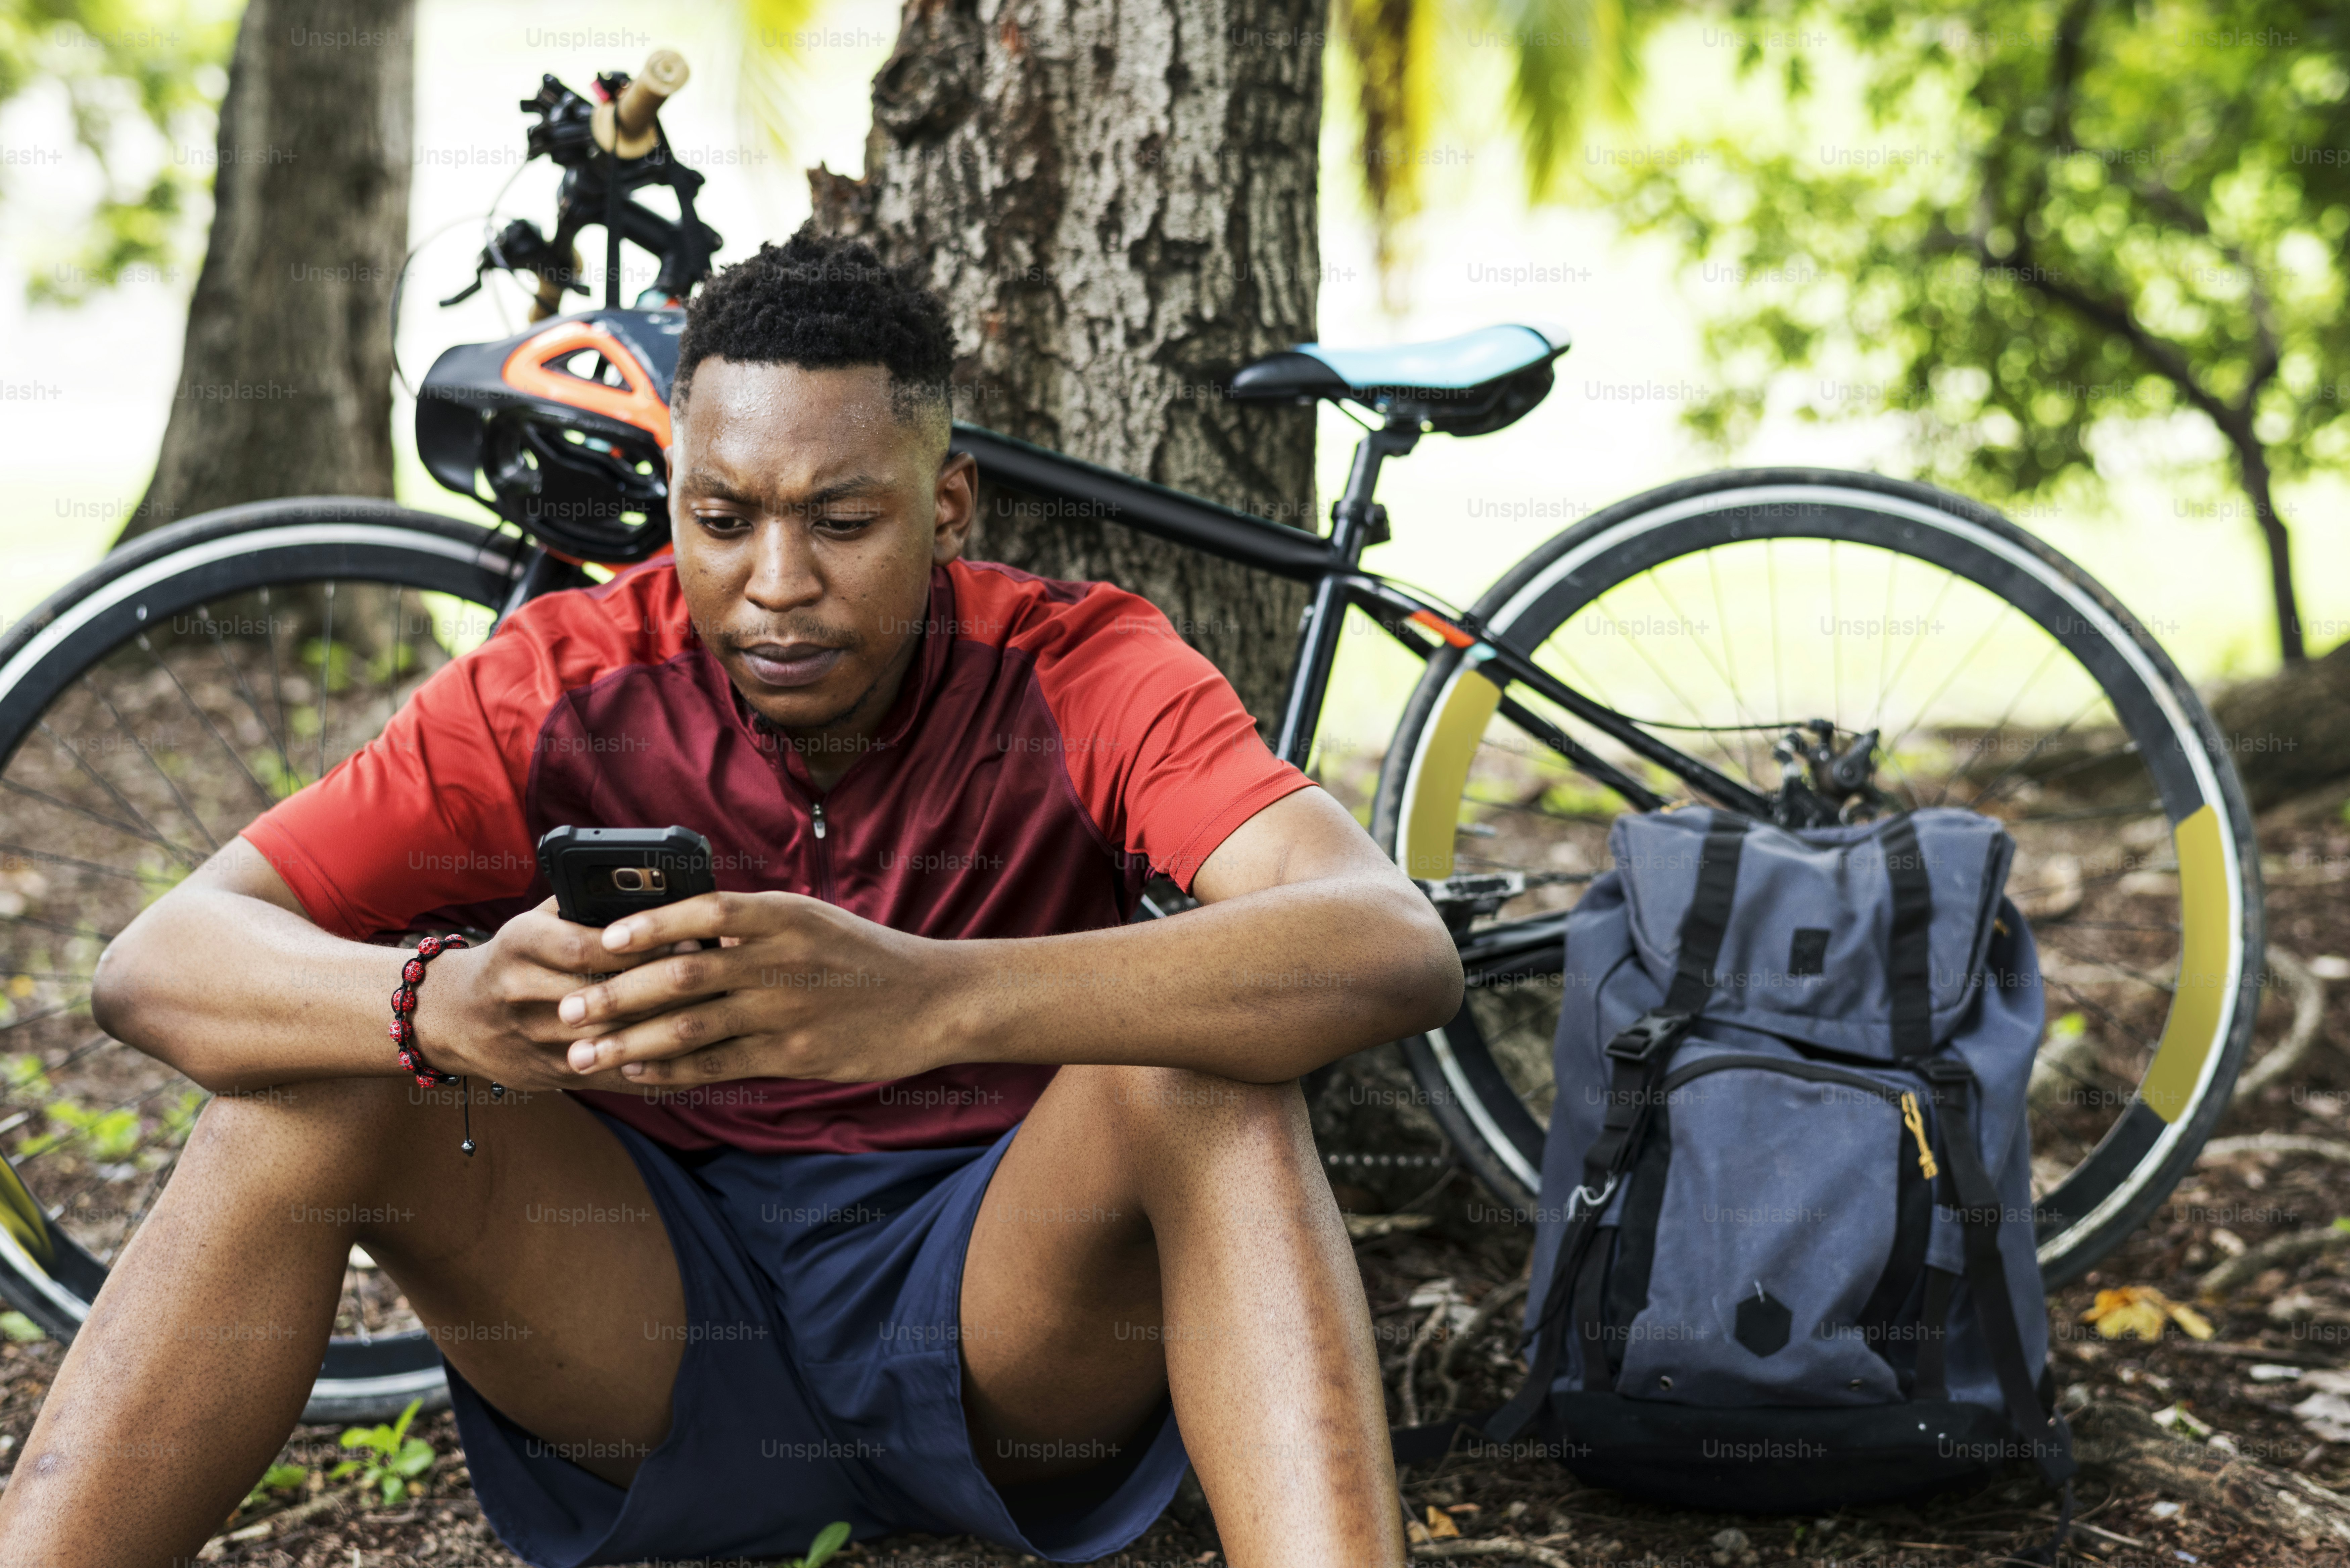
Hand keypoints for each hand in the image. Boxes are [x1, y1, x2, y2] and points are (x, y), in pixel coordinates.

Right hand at [407, 898, 687, 1092]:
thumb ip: (583, 903)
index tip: (686, 938)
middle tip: (714, 978)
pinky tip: (692, 1059)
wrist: (454, 1016)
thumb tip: (652, 887)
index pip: (584, 948)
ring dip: (663, 1031)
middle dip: (661, 989)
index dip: (637, 947)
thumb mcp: (536, 920)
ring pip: (608, 1040)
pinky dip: (651, 1071)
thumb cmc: (516, 956)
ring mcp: (532, 1039)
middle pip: (602, 997)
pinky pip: (608, 1077)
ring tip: (713, 1015)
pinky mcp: (548, 1074)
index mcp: (520, 944)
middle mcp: (520, 992)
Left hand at [551, 891, 951, 1086]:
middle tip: (566, 1008)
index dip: (649, 924)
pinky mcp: (795, 1055)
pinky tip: (639, 1074)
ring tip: (583, 1053)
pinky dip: (673, 1071)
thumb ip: (753, 925)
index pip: (705, 911)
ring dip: (630, 1042)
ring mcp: (787, 1010)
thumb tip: (682, 931)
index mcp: (784, 915)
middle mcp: (780, 960)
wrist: (934, 999)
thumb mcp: (813, 919)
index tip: (601, 939)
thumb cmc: (866, 956)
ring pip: (691, 1026)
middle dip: (615, 994)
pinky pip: (719, 1065)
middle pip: (682, 974)